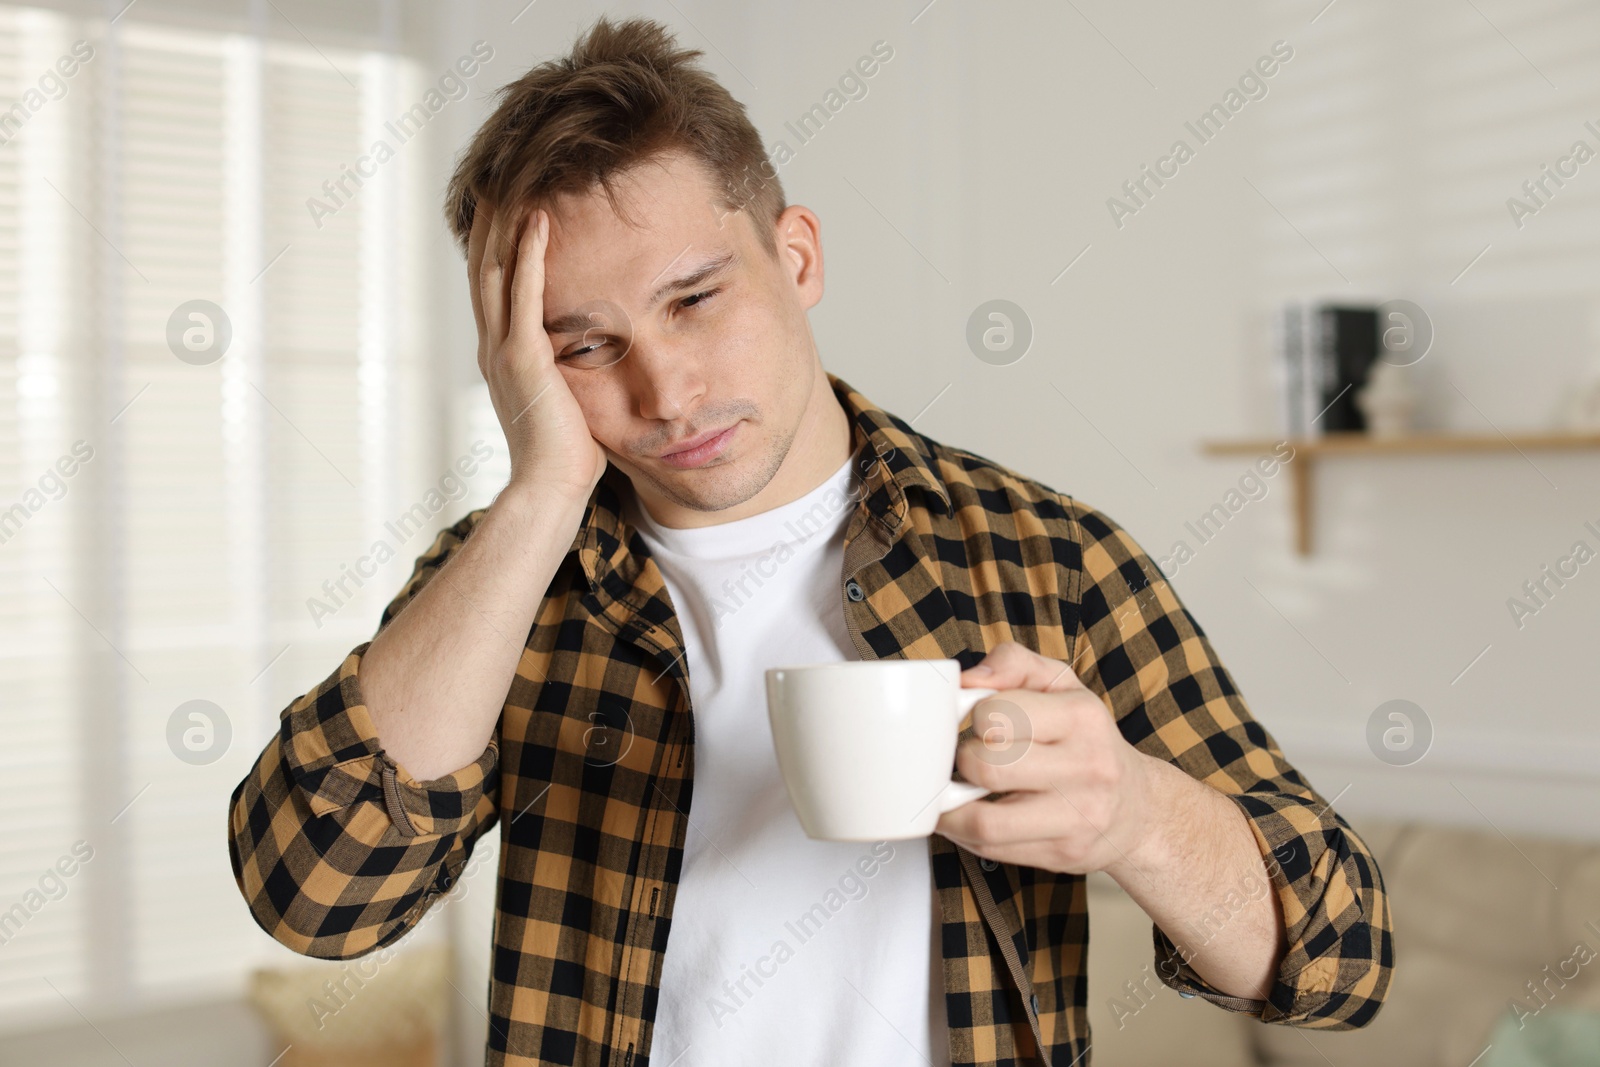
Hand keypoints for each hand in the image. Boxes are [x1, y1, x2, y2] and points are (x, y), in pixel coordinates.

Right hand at [467, 202, 606, 499]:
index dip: (494, 243)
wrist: (551, 488)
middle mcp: (494, 346)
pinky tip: (539, 220)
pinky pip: (524, 294)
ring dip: (504, 223)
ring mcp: (504, 350)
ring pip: (496, 271)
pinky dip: (530, 254)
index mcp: (502, 355)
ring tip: (511, 181)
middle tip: (494, 177)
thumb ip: (568, 371)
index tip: (503, 205)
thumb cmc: (566, 454)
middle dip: (488, 221)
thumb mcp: (565, 399)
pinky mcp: (523, 358)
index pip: (493, 286)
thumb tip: (592, 356)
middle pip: (484, 267)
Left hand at [934, 640, 1156, 876]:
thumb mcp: (1061, 685)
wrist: (1138, 807)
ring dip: (953, 809)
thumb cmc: (1087, 739)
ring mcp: (1078, 816)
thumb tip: (968, 679)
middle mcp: (1086, 766)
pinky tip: (969, 818)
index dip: (975, 716)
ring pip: (985, 821)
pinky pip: (992, 850)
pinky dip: (966, 835)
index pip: (997, 714)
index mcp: (1081, 716)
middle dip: (963, 761)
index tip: (980, 722)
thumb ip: (1013, 663)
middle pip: (987, 767)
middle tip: (970, 758)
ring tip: (955, 794)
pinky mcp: (1065, 853)